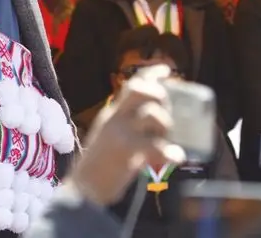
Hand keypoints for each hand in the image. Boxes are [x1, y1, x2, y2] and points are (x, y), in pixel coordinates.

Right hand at [70, 65, 185, 206]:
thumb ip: (127, 127)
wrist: (83, 190)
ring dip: (167, 124)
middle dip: (159, 94)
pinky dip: (171, 152)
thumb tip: (156, 126)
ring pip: (150, 114)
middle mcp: (114, 119)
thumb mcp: (110, 138)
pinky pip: (155, 146)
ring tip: (170, 139)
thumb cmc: (100, 167)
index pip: (131, 85)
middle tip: (170, 110)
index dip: (151, 74)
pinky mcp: (126, 153)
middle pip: (138, 90)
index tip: (167, 71)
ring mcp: (120, 134)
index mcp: (112, 114)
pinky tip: (177, 157)